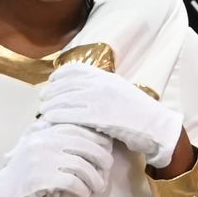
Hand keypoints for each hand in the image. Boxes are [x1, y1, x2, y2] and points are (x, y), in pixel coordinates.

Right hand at [0, 122, 115, 196]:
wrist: (1, 193)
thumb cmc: (25, 173)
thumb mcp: (39, 149)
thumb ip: (58, 140)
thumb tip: (95, 138)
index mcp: (44, 131)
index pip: (78, 129)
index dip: (97, 139)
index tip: (107, 150)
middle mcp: (43, 141)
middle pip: (85, 146)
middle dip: (102, 160)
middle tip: (106, 172)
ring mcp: (40, 159)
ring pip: (81, 166)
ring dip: (94, 179)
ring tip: (97, 187)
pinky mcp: (40, 179)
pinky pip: (72, 182)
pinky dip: (82, 190)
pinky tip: (82, 195)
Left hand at [38, 62, 183, 168]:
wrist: (155, 126)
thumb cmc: (138, 113)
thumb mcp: (120, 91)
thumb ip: (102, 87)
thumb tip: (84, 88)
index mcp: (106, 77)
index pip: (75, 70)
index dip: (59, 75)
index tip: (51, 82)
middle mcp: (101, 85)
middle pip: (66, 85)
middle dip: (51, 92)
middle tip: (42, 99)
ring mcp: (100, 100)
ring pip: (66, 99)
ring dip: (50, 104)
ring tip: (42, 110)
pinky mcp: (99, 117)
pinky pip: (71, 114)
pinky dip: (57, 115)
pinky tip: (49, 118)